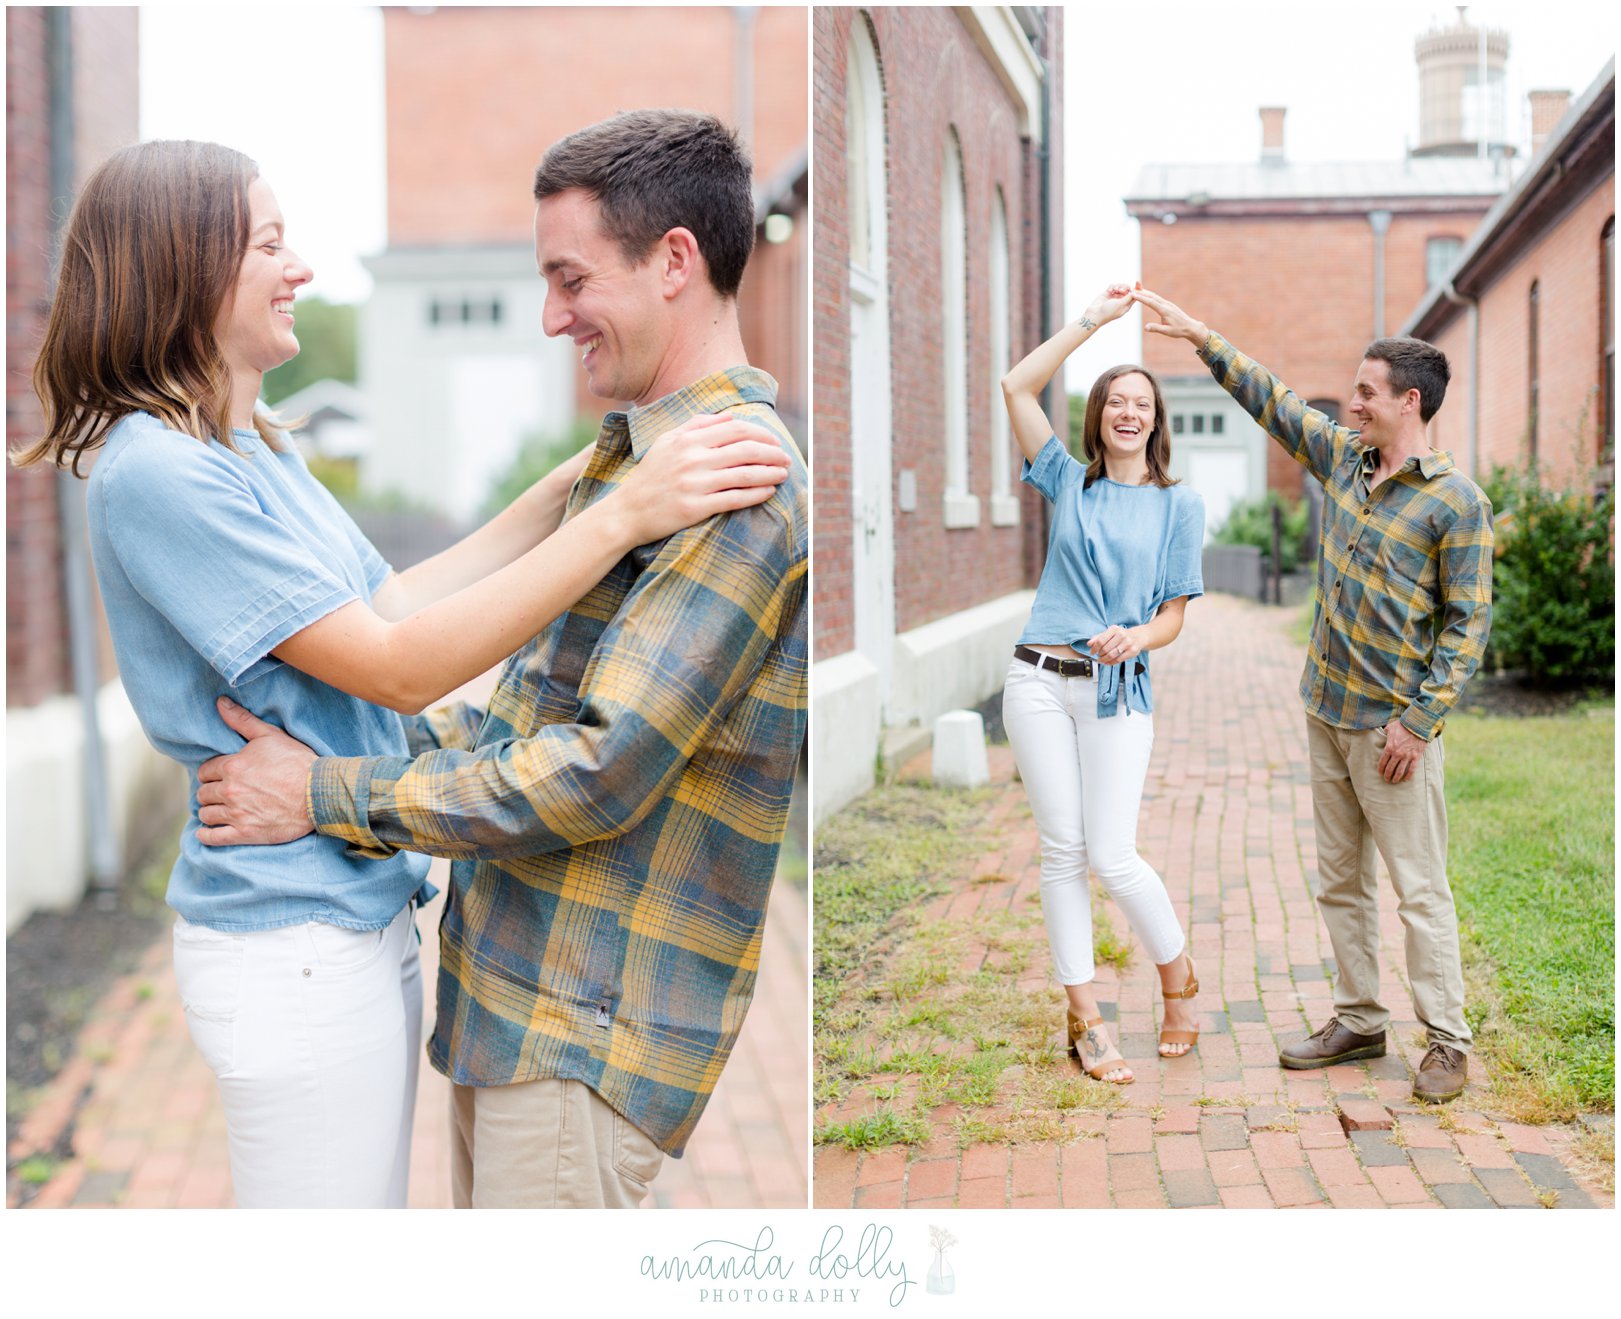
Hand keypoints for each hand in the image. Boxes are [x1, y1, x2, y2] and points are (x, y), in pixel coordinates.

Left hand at [195, 697, 317, 845]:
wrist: (319, 793)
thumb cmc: (297, 762)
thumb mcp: (270, 736)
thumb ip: (242, 720)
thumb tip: (220, 703)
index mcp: (232, 766)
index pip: (205, 771)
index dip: (211, 773)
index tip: (218, 776)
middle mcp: (230, 790)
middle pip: (204, 793)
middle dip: (210, 792)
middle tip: (220, 793)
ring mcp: (236, 813)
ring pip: (207, 814)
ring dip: (210, 811)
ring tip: (218, 810)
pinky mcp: (245, 833)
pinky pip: (213, 838)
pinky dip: (206, 835)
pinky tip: (207, 832)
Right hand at [616, 413, 790, 541]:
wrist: (627, 511)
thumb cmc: (650, 475)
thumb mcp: (666, 442)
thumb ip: (696, 425)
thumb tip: (729, 416)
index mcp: (688, 440)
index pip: (735, 430)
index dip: (761, 434)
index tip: (775, 442)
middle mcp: (692, 459)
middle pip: (745, 450)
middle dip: (772, 453)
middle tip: (787, 459)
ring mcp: (694, 484)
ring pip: (744, 474)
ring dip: (769, 473)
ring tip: (783, 474)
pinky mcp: (695, 508)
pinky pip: (734, 499)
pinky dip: (755, 494)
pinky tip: (768, 492)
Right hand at [1078, 282, 1135, 330]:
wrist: (1095, 314)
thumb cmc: (1108, 312)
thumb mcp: (1120, 304)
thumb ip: (1128, 297)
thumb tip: (1135, 292)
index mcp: (1126, 305)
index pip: (1134, 296)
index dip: (1136, 289)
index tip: (1138, 282)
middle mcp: (1121, 301)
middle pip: (1128, 289)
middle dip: (1125, 287)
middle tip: (1120, 290)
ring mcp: (1114, 297)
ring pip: (1120, 286)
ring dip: (1118, 286)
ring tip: (1114, 290)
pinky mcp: (1108, 294)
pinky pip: (1112, 286)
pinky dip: (1111, 286)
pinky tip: (1108, 291)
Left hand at [1086, 624, 1144, 665]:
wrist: (1139, 636)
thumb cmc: (1121, 635)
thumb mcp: (1110, 633)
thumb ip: (1099, 637)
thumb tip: (1089, 644)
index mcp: (1114, 629)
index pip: (1100, 640)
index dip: (1094, 648)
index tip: (1092, 652)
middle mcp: (1122, 635)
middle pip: (1105, 649)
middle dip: (1100, 654)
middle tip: (1098, 656)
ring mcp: (1128, 643)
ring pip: (1112, 655)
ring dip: (1104, 660)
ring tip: (1101, 660)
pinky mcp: (1132, 651)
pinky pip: (1119, 659)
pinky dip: (1111, 662)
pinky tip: (1108, 662)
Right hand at [1132, 287, 1208, 345]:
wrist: (1190, 327)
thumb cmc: (1178, 330)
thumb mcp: (1166, 332)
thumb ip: (1156, 328)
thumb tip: (1145, 328)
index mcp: (1165, 310)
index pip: (1150, 302)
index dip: (1141, 298)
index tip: (1133, 294)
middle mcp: (1166, 305)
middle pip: (1152, 296)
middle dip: (1141, 292)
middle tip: (1131, 288)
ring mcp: (1168, 304)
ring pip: (1154, 296)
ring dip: (1145, 292)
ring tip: (1136, 289)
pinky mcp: (1168, 305)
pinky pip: (1157, 298)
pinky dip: (1150, 295)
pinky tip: (1146, 295)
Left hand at [1377, 719, 1425, 783]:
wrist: (1418, 725)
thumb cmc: (1403, 725)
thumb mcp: (1390, 727)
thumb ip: (1385, 731)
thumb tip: (1383, 732)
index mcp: (1389, 747)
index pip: (1382, 761)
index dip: (1380, 768)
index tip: (1380, 773)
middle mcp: (1397, 753)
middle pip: (1390, 768)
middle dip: (1387, 775)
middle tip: (1386, 779)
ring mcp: (1407, 756)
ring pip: (1400, 771)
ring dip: (1396, 777)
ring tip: (1394, 781)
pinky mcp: (1416, 757)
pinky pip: (1412, 769)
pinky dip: (1408, 775)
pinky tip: (1406, 779)